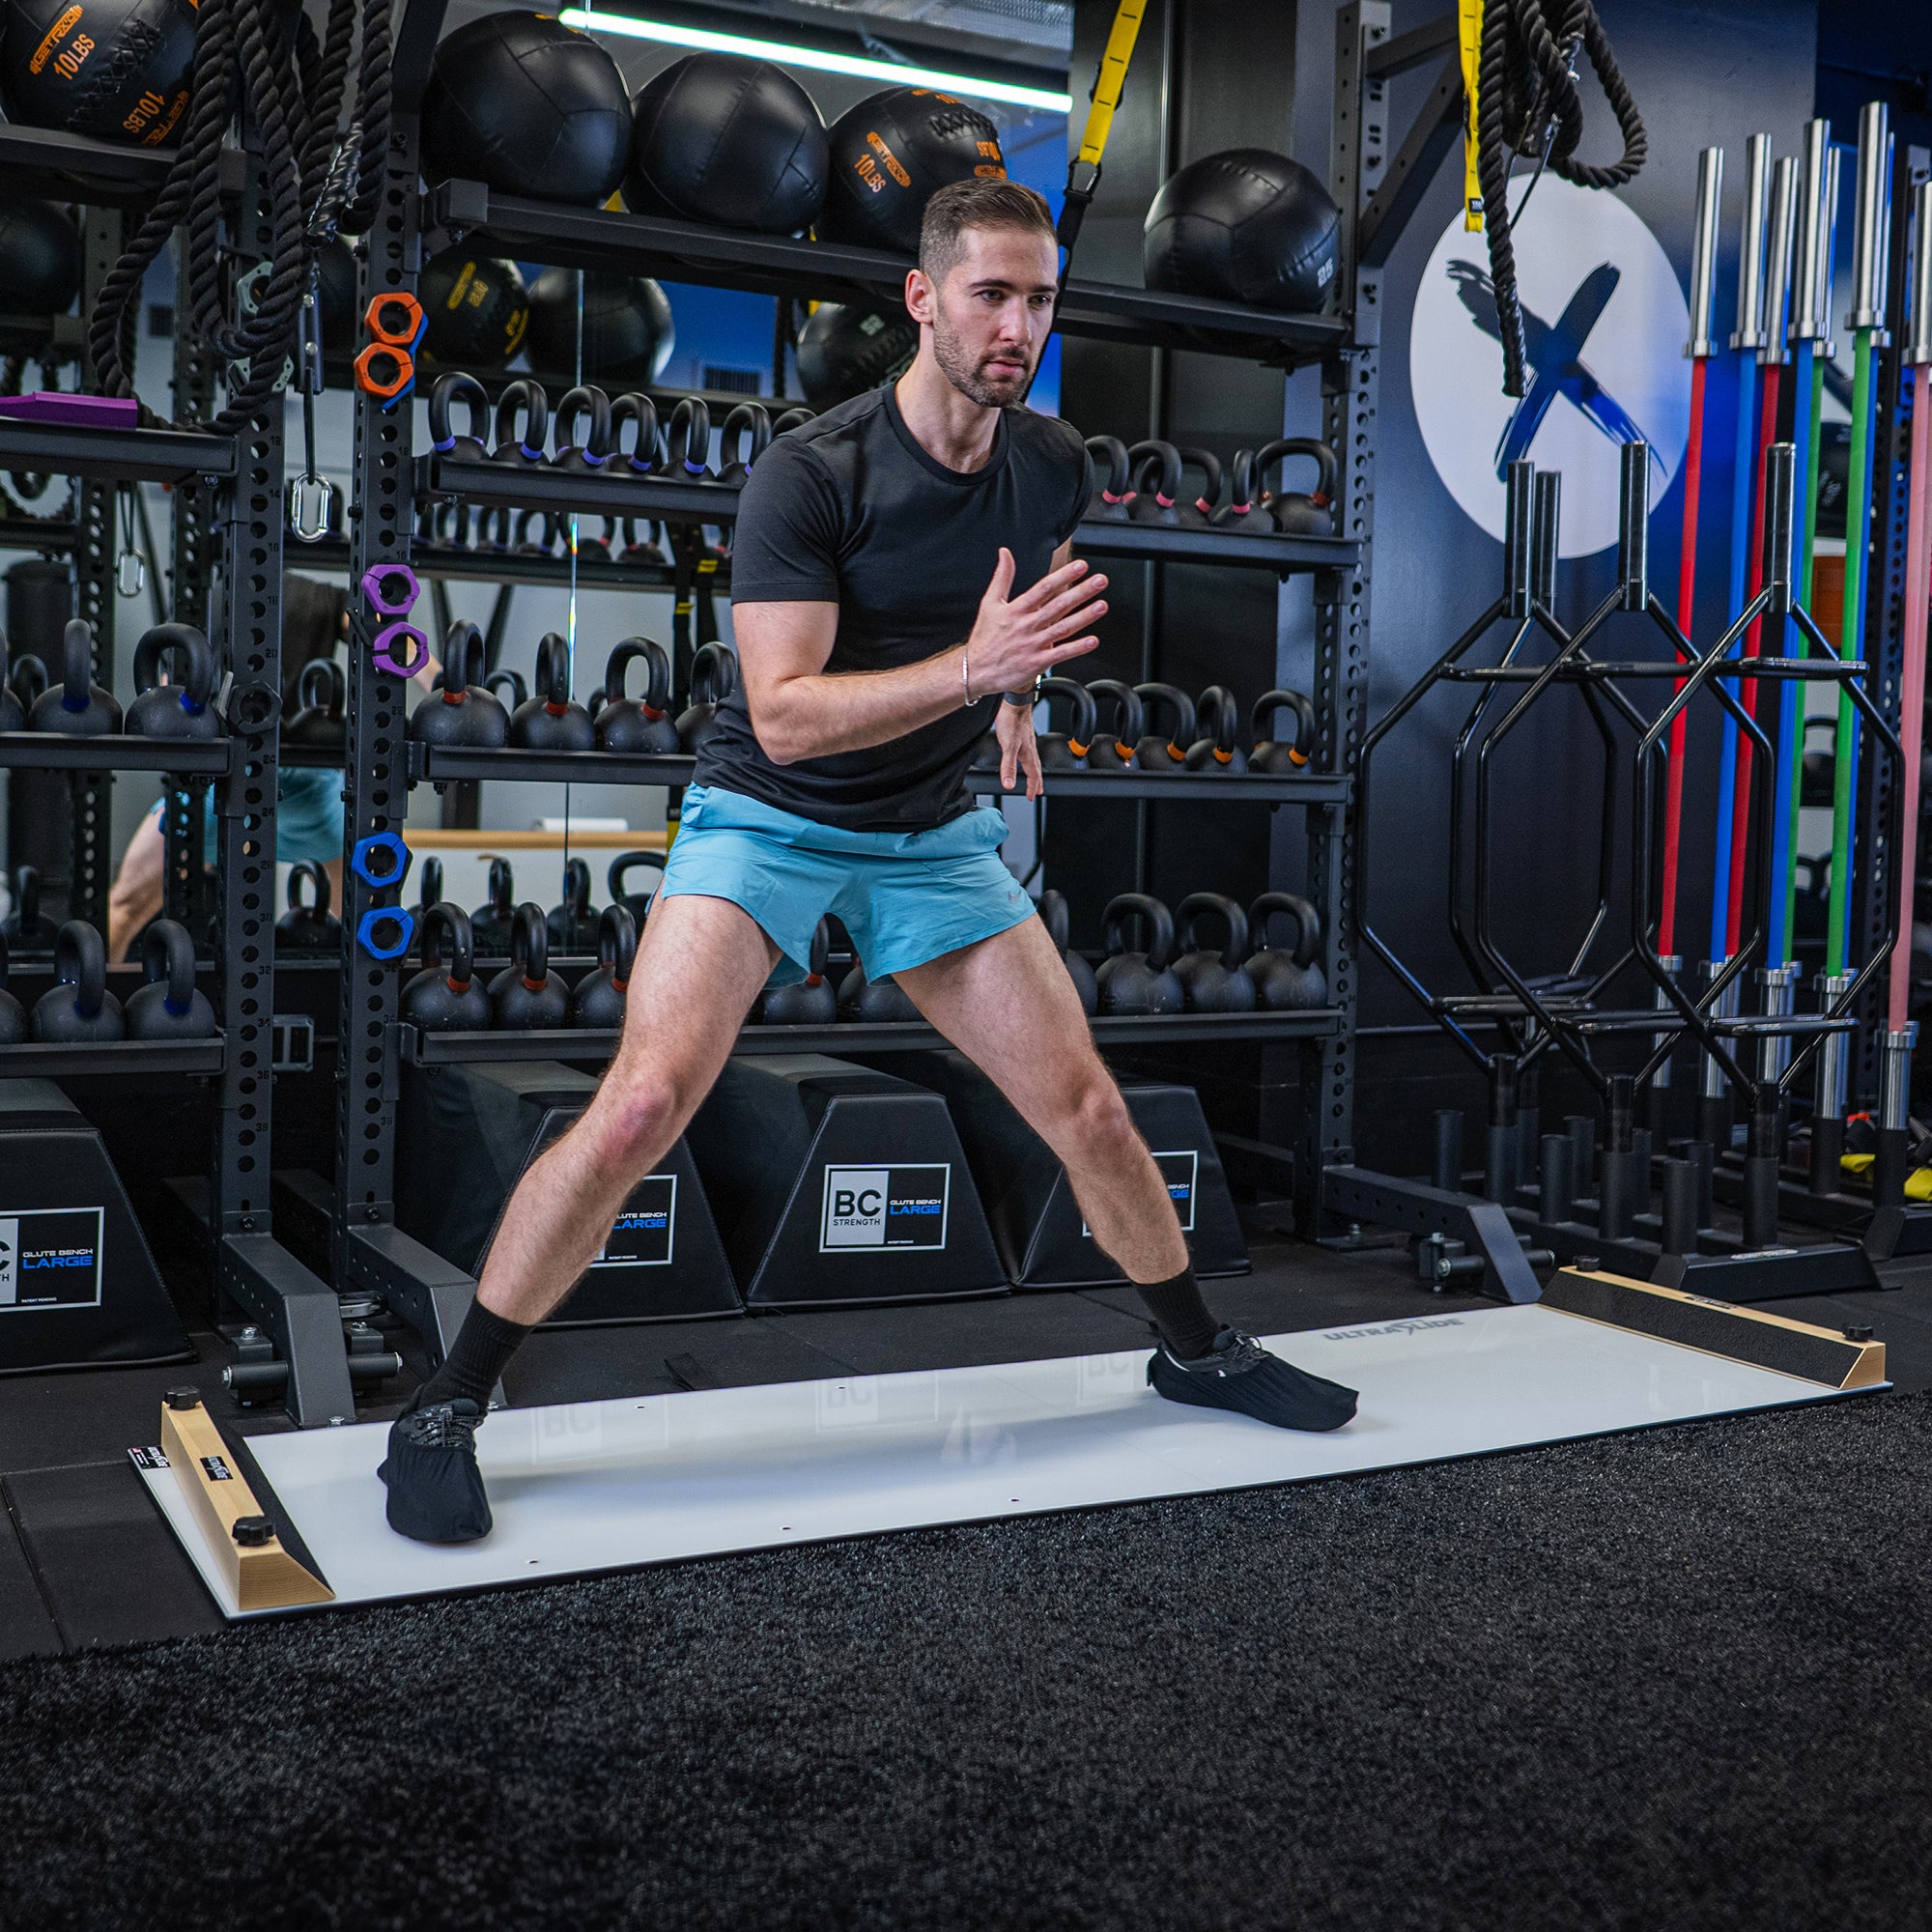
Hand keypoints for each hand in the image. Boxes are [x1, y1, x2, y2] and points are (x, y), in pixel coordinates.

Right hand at [966, 548, 1105, 697]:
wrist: (975, 670)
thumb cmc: (985, 638)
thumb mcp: (989, 603)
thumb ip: (1002, 577)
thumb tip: (1005, 553)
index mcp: (1017, 610)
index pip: (1044, 588)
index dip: (1063, 575)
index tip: (1080, 567)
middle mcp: (1027, 625)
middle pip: (1058, 605)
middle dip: (1081, 592)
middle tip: (1099, 581)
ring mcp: (1033, 644)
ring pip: (1063, 627)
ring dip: (1084, 617)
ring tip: (1102, 606)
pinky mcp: (1037, 663)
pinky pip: (1061, 654)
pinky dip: (1077, 648)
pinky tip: (1092, 640)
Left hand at [996, 695, 1043, 798]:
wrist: (1013, 701)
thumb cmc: (1012, 720)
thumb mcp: (1008, 746)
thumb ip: (1008, 766)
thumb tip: (1008, 784)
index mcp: (1028, 753)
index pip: (1032, 774)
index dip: (1031, 787)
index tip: (1030, 797)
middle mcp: (1029, 748)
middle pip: (1035, 769)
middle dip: (1036, 781)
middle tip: (1036, 791)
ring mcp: (1026, 740)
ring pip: (1032, 760)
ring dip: (1033, 770)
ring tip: (1033, 776)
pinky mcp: (1021, 732)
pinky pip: (1027, 750)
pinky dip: (1027, 758)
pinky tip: (1022, 754)